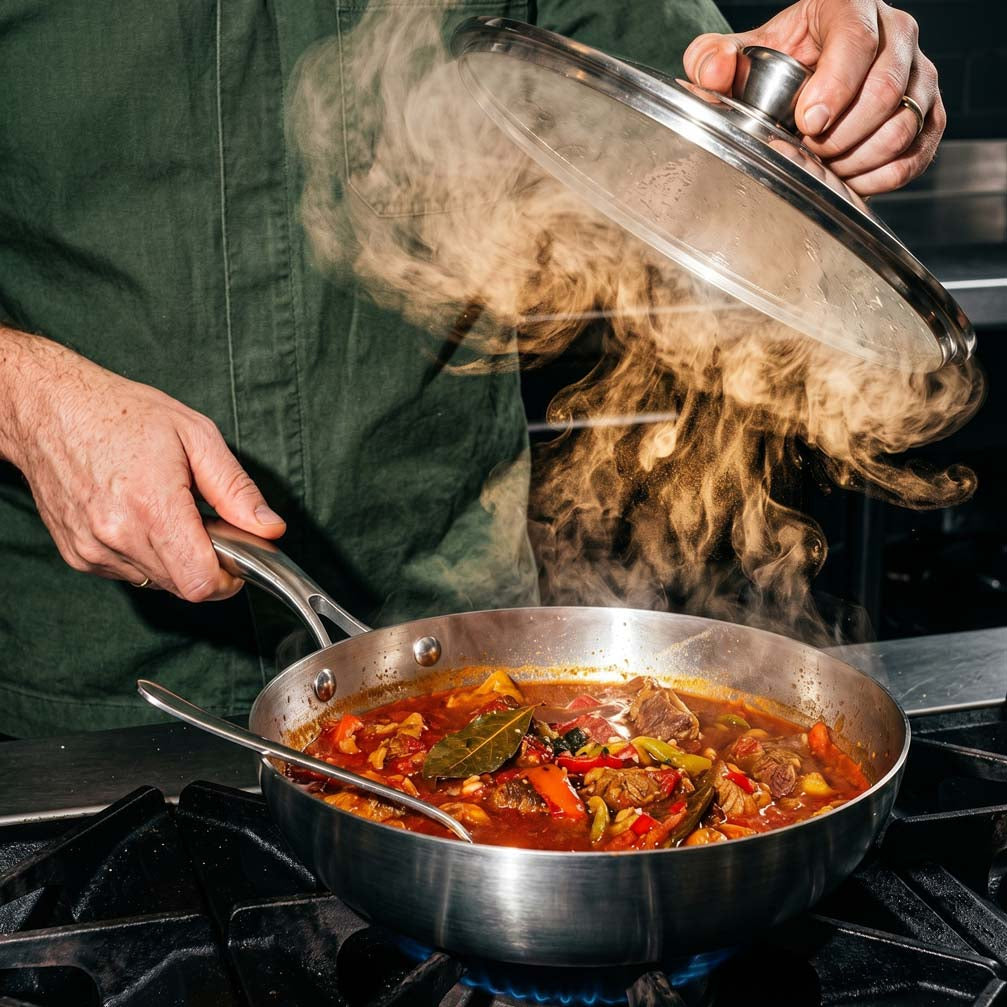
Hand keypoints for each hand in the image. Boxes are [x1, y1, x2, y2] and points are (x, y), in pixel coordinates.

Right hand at [0, 328, 285, 599]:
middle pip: (182, 587)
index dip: (228, 578)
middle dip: (205, 564)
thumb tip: (270, 528)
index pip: (200, 582)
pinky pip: (129, 573)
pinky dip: (145, 555)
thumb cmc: (123, 414)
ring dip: (174, 559)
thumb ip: (237, 490)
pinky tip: (138, 516)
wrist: (51, 408)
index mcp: (152, 507)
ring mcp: (93, 549)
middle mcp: (117, 536)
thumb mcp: (197, 436)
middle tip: (203, 523)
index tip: (236, 556)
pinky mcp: (78, 555)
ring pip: (156, 582)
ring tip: (167, 512)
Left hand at [684, 0, 944, 194]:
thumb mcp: (740, 54)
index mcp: (850, 7)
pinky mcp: (928, 111)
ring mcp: (917, 73)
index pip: (857, 41)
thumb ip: (714, 58)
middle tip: (808, 148)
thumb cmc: (777, 61)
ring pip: (904, 124)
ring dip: (859, 158)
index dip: (835, 89)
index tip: (807, 122)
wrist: (805, 75)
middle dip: (840, 135)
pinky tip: (849, 178)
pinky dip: (881, 176)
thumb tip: (713, 69)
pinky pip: (917, 151)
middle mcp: (895, 33)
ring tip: (825, 162)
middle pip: (885, 91)